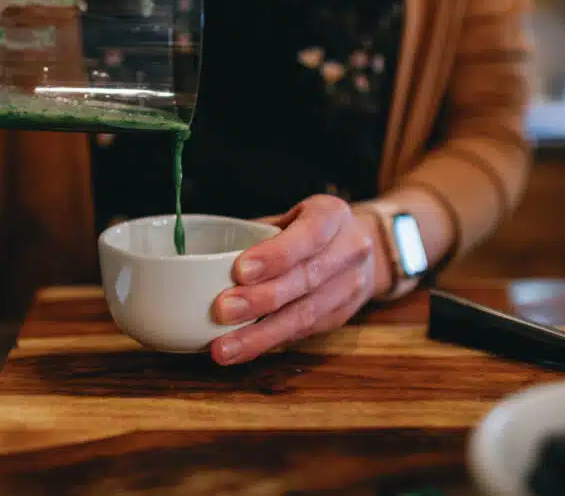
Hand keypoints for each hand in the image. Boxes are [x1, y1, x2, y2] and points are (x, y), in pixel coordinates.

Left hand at [209, 194, 392, 364]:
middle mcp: (349, 250)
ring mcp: (349, 287)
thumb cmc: (309, 229)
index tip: (239, 270)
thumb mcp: (291, 216)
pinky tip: (241, 350)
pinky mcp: (340, 316)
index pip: (308, 235)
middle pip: (305, 279)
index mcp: (332, 215)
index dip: (275, 255)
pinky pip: (302, 332)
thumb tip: (201, 259)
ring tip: (224, 348)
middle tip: (222, 310)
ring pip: (304, 315)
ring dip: (260, 335)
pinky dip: (269, 342)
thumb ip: (257, 233)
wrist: (363, 248)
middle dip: (261, 299)